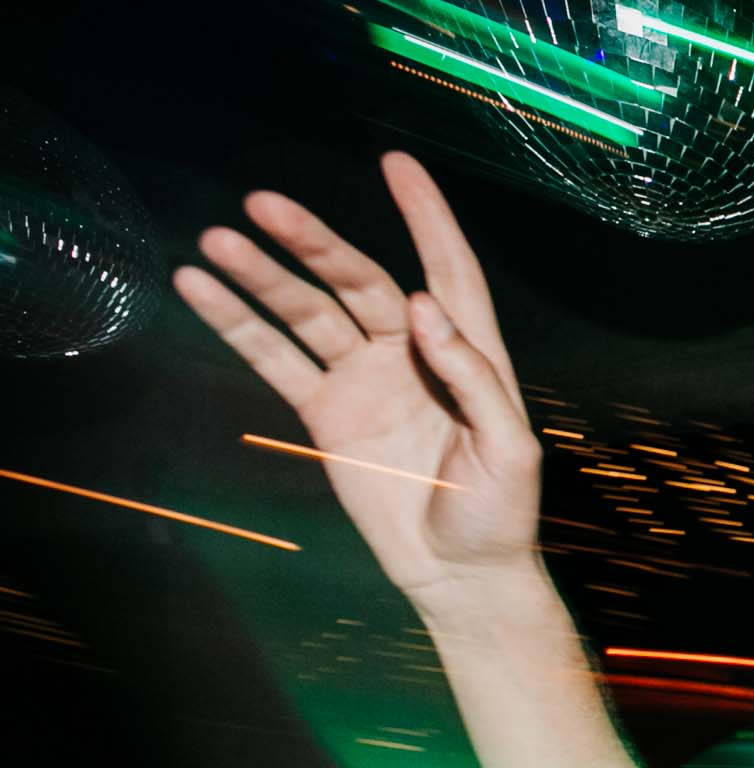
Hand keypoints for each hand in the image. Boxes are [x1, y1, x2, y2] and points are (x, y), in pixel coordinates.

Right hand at [173, 154, 542, 606]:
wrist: (458, 574)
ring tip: (218, 241)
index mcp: (469, 354)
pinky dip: (238, 323)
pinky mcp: (327, 412)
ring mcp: (365, 379)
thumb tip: (425, 306)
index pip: (447, 270)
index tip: (397, 164)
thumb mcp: (510, 448)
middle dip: (313, 242)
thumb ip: (475, 377)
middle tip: (265, 205)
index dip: (425, 217)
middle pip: (358, 280)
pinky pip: (277, 358)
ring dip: (263, 276)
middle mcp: (411, 354)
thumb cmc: (500, 515)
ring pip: (308, 311)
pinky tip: (201, 288)